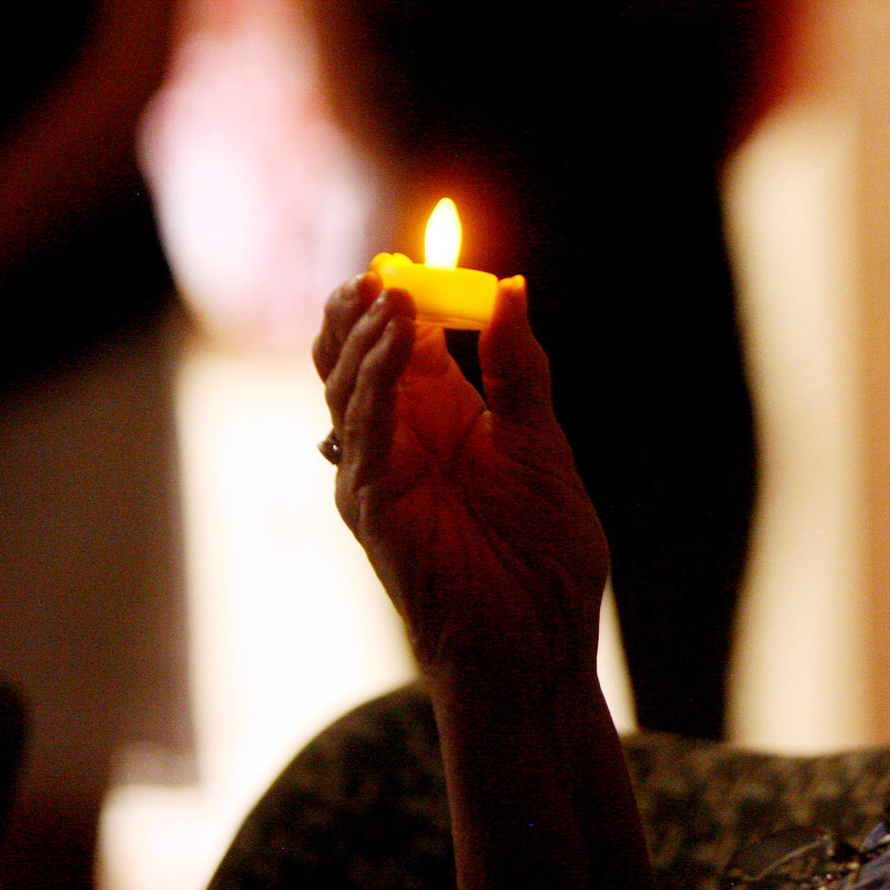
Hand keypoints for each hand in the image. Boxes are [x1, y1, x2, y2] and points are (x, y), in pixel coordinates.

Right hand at [316, 274, 608, 678]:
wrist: (539, 638)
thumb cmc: (543, 550)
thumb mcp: (541, 441)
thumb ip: (519, 368)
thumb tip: (511, 287)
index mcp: (441, 413)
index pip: (405, 337)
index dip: (409, 292)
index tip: (419, 251)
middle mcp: (400, 436)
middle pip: (355, 353)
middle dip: (363, 307)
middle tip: (383, 266)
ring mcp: (378, 470)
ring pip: (345, 385)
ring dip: (366, 335)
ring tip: (389, 290)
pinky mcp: (372, 505)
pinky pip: (362, 432)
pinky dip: (375, 383)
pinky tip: (395, 346)